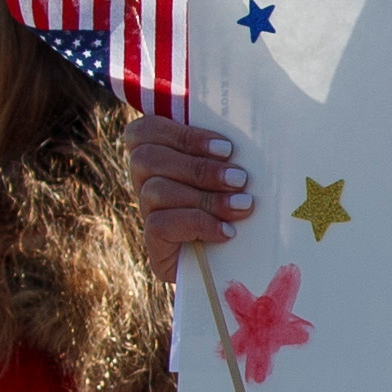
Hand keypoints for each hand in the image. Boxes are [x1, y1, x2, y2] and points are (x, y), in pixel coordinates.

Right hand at [127, 113, 251, 252]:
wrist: (246, 262)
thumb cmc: (245, 201)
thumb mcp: (236, 170)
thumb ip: (227, 149)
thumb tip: (246, 129)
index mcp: (160, 152)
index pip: (146, 130)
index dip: (183, 135)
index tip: (227, 148)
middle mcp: (145, 181)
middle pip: (147, 159)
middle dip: (198, 167)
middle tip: (240, 179)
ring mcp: (147, 214)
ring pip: (154, 191)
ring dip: (204, 197)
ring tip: (242, 206)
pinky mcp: (154, 246)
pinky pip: (158, 226)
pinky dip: (196, 224)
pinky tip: (226, 232)